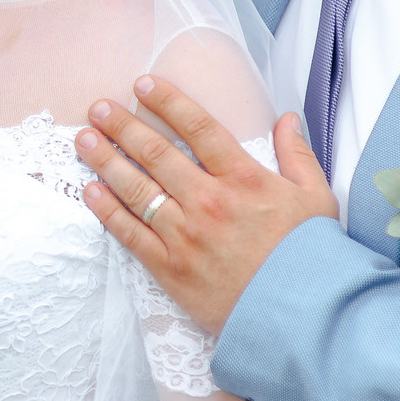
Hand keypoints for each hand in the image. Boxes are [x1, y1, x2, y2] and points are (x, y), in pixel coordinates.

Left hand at [74, 78, 337, 333]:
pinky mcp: (170, 268)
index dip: (168, 102)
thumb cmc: (309, 257)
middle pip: (156, 153)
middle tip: (98, 107)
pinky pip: (130, 233)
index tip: (143, 84)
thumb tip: (286, 118)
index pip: (198, 127)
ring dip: (105, 160)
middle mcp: (208, 201)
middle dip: (122, 126)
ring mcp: (185, 235)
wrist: (299, 316)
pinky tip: (90, 191)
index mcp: (243, 179)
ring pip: (135, 189)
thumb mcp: (316, 198)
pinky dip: (106, 211)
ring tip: (84, 140)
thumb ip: (297, 154)